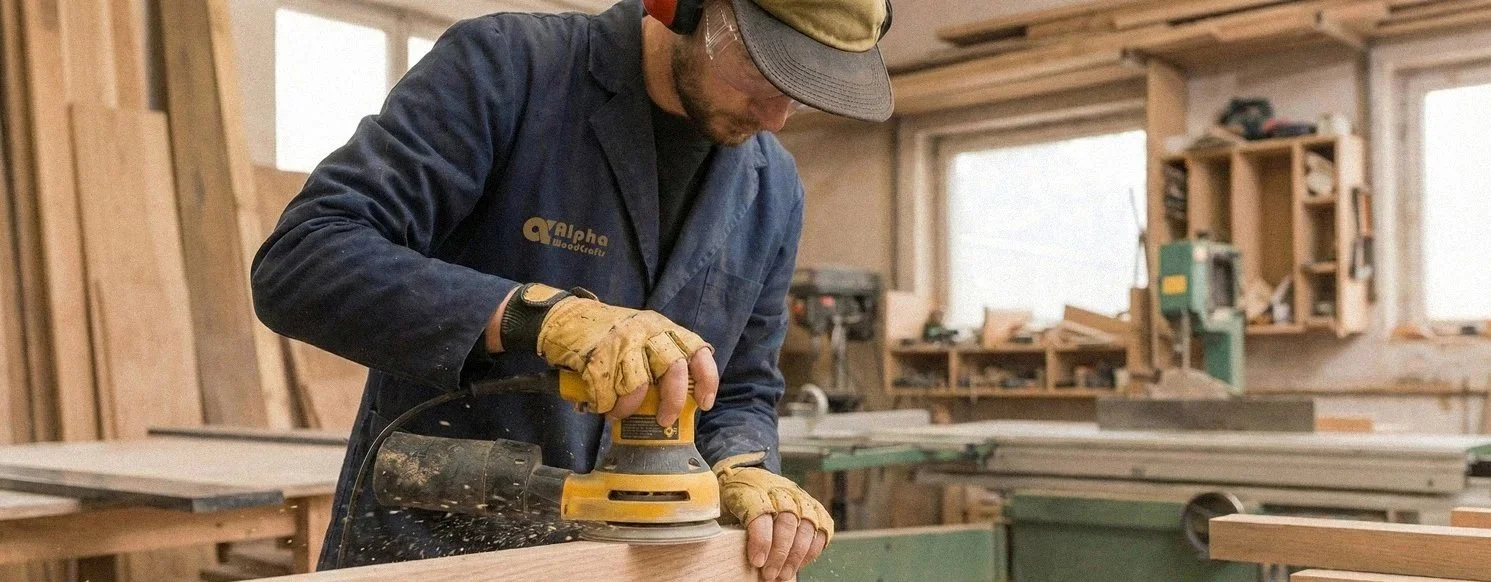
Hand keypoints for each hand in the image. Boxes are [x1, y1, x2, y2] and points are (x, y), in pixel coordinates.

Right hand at [527, 285, 718, 423]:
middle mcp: (649, 331)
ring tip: (618, 413)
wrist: (567, 319)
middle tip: (663, 419)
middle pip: (674, 368)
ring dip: (629, 406)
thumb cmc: (610, 337)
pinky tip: (599, 403)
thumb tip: (674, 402)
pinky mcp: (598, 354)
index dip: (706, 379)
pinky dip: (604, 403)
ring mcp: (623, 341)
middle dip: (672, 400)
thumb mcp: (644, 339)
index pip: (698, 351)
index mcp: (664, 329)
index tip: (704, 403)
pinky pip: (608, 390)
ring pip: (640, 383)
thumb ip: (660, 362)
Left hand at [714, 452, 832, 580]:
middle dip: (780, 553)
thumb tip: (725, 555)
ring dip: (796, 555)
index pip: (761, 513)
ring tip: (784, 575)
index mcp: (753, 489)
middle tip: (770, 574)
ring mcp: (800, 498)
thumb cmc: (734, 497)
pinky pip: (821, 529)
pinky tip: (799, 563)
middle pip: (787, 521)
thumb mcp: (722, 506)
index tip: (757, 561)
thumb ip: (726, 526)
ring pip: (806, 526)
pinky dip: (812, 550)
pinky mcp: (814, 507)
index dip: (761, 539)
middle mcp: (780, 491)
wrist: (749, 475)